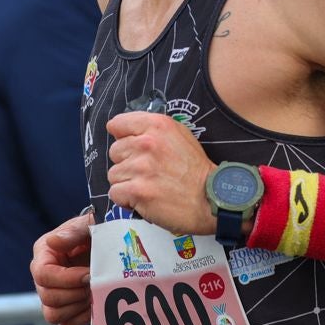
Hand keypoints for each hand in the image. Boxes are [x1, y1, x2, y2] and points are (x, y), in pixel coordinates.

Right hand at [31, 211, 93, 324]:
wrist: (110, 246)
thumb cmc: (98, 231)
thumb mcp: (89, 225)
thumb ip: (73, 232)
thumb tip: (53, 242)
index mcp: (45, 253)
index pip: (43, 274)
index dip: (66, 279)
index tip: (89, 274)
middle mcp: (43, 275)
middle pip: (47, 297)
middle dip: (75, 293)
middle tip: (94, 283)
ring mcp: (52, 293)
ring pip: (53, 314)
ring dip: (77, 307)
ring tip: (93, 293)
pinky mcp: (63, 308)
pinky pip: (65, 323)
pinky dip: (81, 317)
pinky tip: (94, 303)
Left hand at [106, 112, 217, 235]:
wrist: (211, 198)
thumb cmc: (195, 170)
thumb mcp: (180, 136)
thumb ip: (153, 130)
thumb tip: (127, 132)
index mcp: (157, 125)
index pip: (117, 124)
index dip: (123, 138)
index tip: (131, 148)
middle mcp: (147, 143)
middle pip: (114, 152)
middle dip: (126, 163)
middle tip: (147, 172)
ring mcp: (141, 167)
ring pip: (113, 174)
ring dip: (127, 183)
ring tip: (148, 186)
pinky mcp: (137, 190)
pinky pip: (115, 193)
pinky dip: (126, 199)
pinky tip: (144, 198)